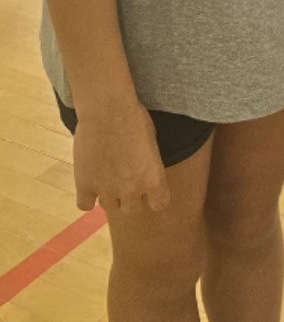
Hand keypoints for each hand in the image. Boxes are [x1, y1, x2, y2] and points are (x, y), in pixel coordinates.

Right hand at [73, 98, 168, 214]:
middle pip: (132, 209)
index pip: (160, 204)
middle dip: (130, 197)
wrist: (108, 112)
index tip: (150, 188)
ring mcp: (107, 190)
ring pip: (109, 207)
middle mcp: (131, 190)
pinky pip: (85, 205)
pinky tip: (91, 185)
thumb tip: (143, 170)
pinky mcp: (85, 186)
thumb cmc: (136, 119)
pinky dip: (88, 197)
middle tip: (126, 181)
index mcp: (153, 179)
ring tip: (108, 177)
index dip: (155, 197)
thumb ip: (149, 164)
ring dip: (110, 195)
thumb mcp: (152, 143)